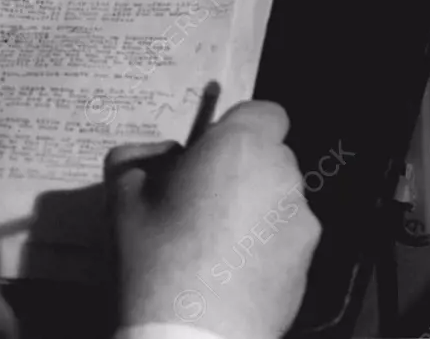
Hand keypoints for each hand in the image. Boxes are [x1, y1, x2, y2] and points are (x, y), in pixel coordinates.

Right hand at [105, 100, 320, 338]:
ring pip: (279, 199)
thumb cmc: (155, 253)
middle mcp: (282, 178)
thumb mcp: (121, 191)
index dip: (239, 126)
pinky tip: (231, 273)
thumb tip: (169, 157)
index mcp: (241, 146)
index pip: (265, 112)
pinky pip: (285, 239)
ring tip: (215, 242)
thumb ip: (142, 155)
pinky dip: (265, 246)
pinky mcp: (308, 268)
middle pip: (271, 156)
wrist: (192, 335)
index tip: (209, 151)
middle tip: (203, 197)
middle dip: (243, 168)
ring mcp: (302, 225)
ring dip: (255, 207)